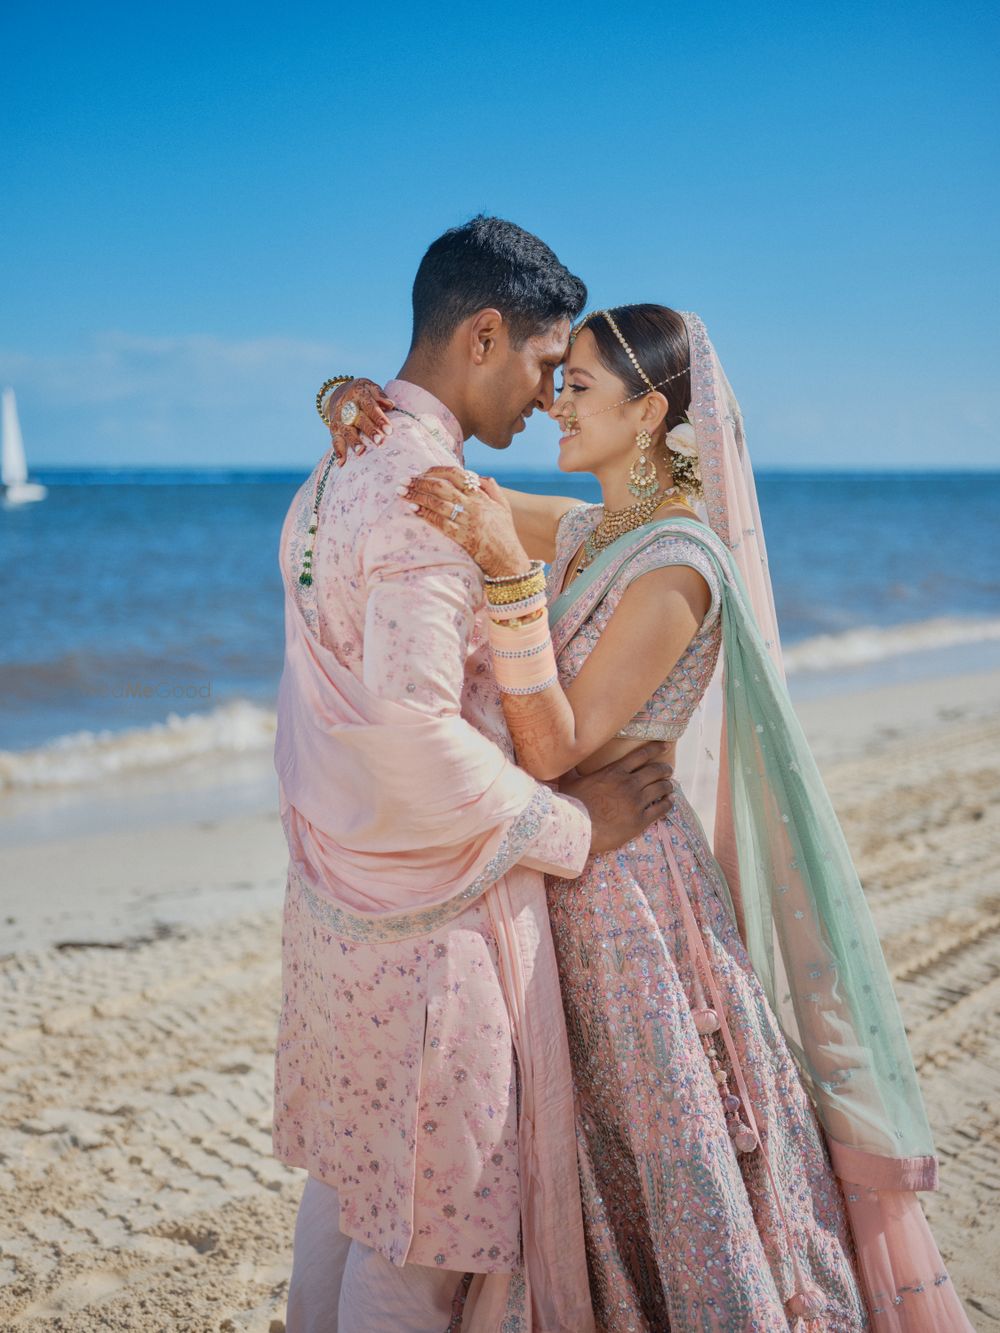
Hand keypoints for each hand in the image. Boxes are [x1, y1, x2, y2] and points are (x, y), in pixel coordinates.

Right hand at [322, 378, 395, 466]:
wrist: (341, 392)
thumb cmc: (363, 393)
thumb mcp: (370, 387)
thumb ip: (379, 395)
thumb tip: (390, 404)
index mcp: (358, 394)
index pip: (370, 407)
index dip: (379, 418)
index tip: (389, 430)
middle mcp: (347, 406)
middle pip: (359, 419)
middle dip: (369, 431)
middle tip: (379, 441)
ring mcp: (339, 418)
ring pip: (346, 430)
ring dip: (353, 441)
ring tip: (360, 452)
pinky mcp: (334, 428)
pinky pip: (335, 440)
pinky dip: (338, 451)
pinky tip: (341, 463)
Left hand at [401, 468, 530, 577]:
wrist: (508, 559)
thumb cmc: (505, 534)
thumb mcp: (503, 506)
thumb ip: (492, 488)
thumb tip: (479, 476)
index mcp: (481, 495)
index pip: (456, 474)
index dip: (436, 470)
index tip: (422, 471)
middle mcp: (473, 505)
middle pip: (441, 486)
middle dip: (420, 481)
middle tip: (404, 480)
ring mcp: (467, 521)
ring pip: (437, 503)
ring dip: (417, 496)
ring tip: (401, 492)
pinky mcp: (461, 536)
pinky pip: (439, 522)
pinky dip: (425, 514)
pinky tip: (413, 510)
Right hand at [561, 742, 675, 854]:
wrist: (576, 830)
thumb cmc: (571, 805)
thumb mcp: (570, 781)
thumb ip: (572, 769)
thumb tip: (565, 757)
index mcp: (614, 772)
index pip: (641, 755)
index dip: (655, 748)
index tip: (664, 746)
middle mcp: (629, 784)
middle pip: (655, 771)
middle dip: (665, 769)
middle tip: (668, 770)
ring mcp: (636, 803)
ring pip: (661, 789)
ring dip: (667, 786)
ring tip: (669, 786)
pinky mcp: (640, 821)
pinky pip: (661, 809)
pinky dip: (667, 804)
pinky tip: (669, 802)